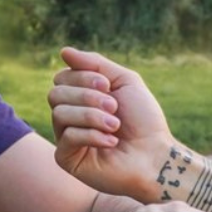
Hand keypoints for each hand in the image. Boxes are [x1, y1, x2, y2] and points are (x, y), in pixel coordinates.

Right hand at [50, 47, 174, 200]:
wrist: (155, 156)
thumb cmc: (144, 120)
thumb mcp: (124, 81)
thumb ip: (95, 64)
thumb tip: (63, 52)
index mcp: (81, 97)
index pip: (62, 77)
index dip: (82, 77)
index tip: (109, 86)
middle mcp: (70, 116)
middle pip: (56, 94)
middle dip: (88, 97)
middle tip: (114, 107)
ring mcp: (66, 138)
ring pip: (59, 114)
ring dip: (92, 116)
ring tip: (115, 125)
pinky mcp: (67, 159)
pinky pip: (66, 137)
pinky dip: (91, 135)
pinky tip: (111, 142)